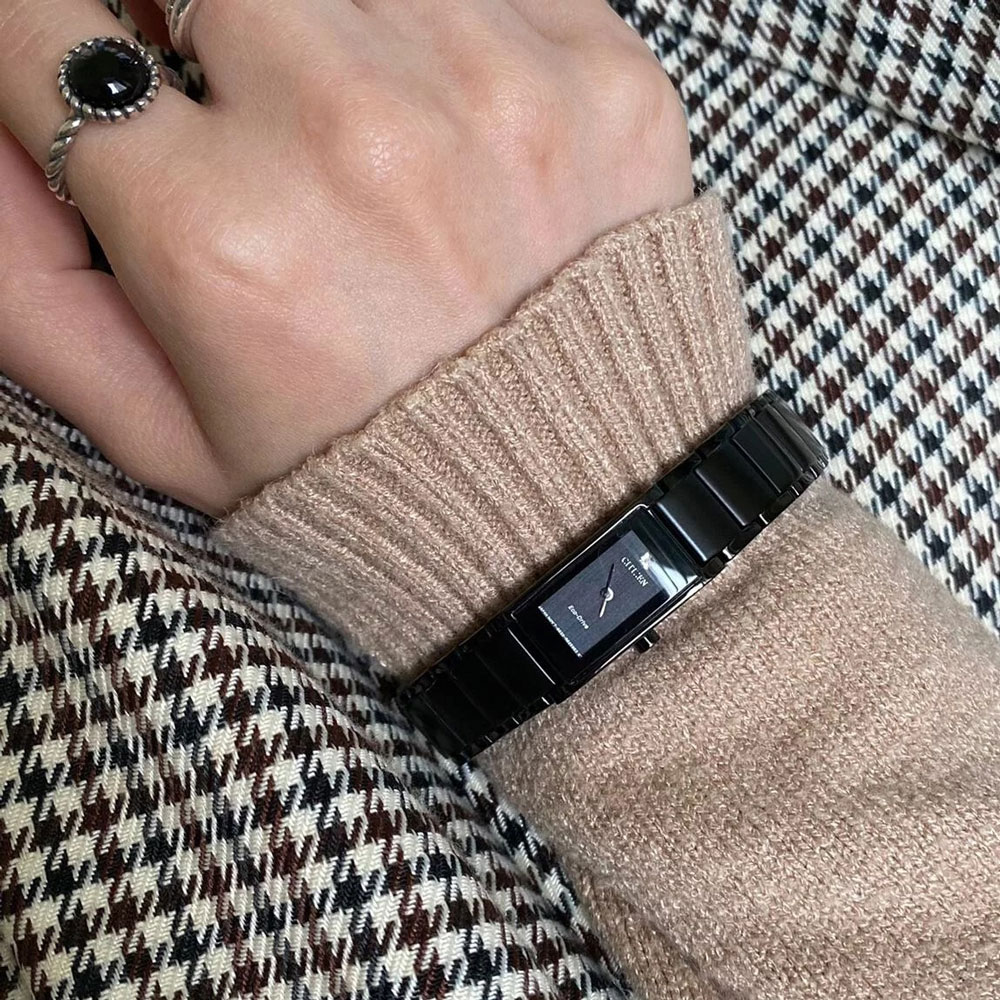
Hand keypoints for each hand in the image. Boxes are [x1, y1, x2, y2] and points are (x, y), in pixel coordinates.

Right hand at [0, 0, 692, 513]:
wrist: (579, 511)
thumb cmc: (372, 481)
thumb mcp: (170, 434)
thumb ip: (24, 280)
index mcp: (222, 236)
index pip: (44, 23)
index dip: (54, 47)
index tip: (113, 88)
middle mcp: (355, 138)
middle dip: (196, 28)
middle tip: (242, 112)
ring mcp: (496, 90)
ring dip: (316, 27)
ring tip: (357, 138)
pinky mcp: (601, 77)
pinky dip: (436, 32)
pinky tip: (449, 130)